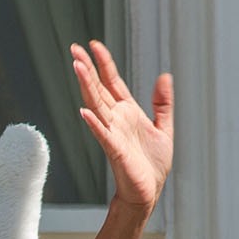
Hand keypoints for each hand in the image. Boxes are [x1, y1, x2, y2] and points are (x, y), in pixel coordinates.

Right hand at [72, 41, 172, 212]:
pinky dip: (94, 124)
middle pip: (98, 89)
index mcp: (127, 112)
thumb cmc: (152, 166)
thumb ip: (163, 103)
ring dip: (86, 87)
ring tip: (77, 67)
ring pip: (97, 106)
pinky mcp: (115, 151)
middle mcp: (117, 120)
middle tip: (74, 49)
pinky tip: (84, 112)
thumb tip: (164, 76)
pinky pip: (102, 135)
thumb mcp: (164, 128)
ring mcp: (113, 134)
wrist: (148, 192)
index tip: (93, 46)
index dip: (104, 63)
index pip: (112, 82)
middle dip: (87, 69)